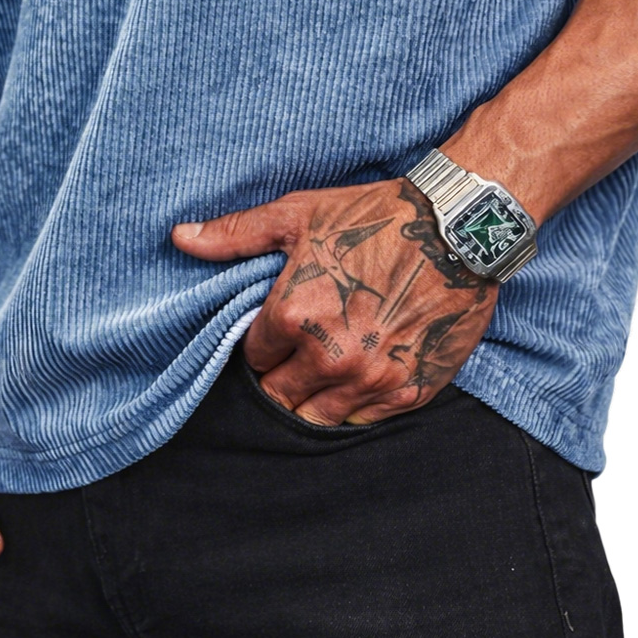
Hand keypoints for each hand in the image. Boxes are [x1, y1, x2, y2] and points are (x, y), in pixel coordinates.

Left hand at [172, 179, 497, 424]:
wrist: (458, 227)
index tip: (280, 329)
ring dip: (316, 397)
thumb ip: (236, 234)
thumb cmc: (374, 215)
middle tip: (301, 351)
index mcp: (293, 314)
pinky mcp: (408, 391)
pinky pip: (364, 422)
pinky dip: (357, 405)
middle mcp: (329, 355)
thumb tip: (179, 237)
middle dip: (283, 377)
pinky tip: (362, 376)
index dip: (264, 343)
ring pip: (317, 418)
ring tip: (328, 367)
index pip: (253, 358)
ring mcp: (371, 378)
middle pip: (279, 397)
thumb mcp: (300, 215)